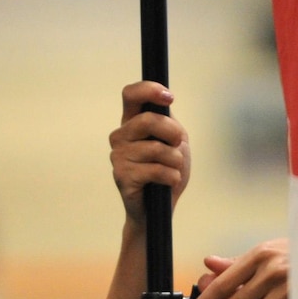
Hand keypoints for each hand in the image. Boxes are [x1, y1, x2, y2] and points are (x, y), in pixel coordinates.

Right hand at [110, 81, 189, 224]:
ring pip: (156, 148)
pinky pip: (156, 170)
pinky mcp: (122, 176)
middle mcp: (120, 136)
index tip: (169, 97)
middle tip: (179, 146)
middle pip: (148, 120)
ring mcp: (118, 156)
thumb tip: (164, 104)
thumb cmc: (167, 172)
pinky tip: (168, 182)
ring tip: (173, 169)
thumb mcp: (174, 142)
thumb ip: (169, 122)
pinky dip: (171, 176)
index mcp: (132, 122)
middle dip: (173, 133)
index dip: (149, 90)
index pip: (131, 95)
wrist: (160, 209)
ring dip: (175, 160)